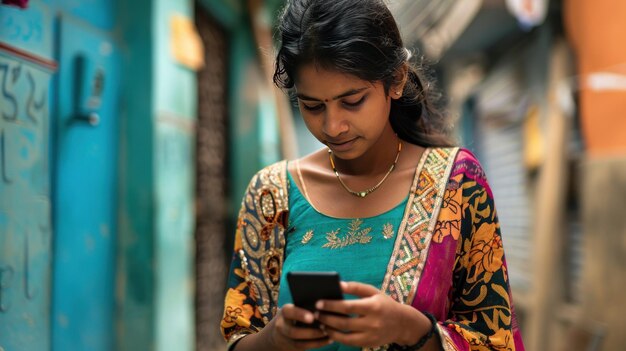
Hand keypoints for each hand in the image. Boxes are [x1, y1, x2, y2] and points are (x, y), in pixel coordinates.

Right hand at [264, 304, 331, 350]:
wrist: (279, 331)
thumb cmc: (294, 314)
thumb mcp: (295, 308)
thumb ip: (306, 306)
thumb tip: (324, 304)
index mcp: (284, 312)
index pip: (289, 312)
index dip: (300, 315)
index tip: (312, 317)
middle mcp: (282, 326)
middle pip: (293, 331)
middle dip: (310, 332)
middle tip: (324, 327)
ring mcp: (286, 339)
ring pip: (299, 342)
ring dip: (315, 339)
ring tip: (328, 333)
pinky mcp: (292, 347)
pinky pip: (305, 347)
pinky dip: (318, 344)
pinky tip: (329, 339)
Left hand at [315, 281, 430, 347]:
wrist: (402, 323)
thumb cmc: (384, 304)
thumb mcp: (373, 291)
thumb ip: (355, 287)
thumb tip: (338, 284)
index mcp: (373, 307)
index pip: (348, 307)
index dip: (331, 305)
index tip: (318, 303)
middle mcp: (372, 323)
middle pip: (344, 322)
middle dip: (327, 318)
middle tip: (315, 313)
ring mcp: (370, 336)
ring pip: (345, 336)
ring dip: (329, 330)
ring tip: (320, 323)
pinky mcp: (368, 344)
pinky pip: (349, 343)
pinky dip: (337, 338)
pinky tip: (329, 331)